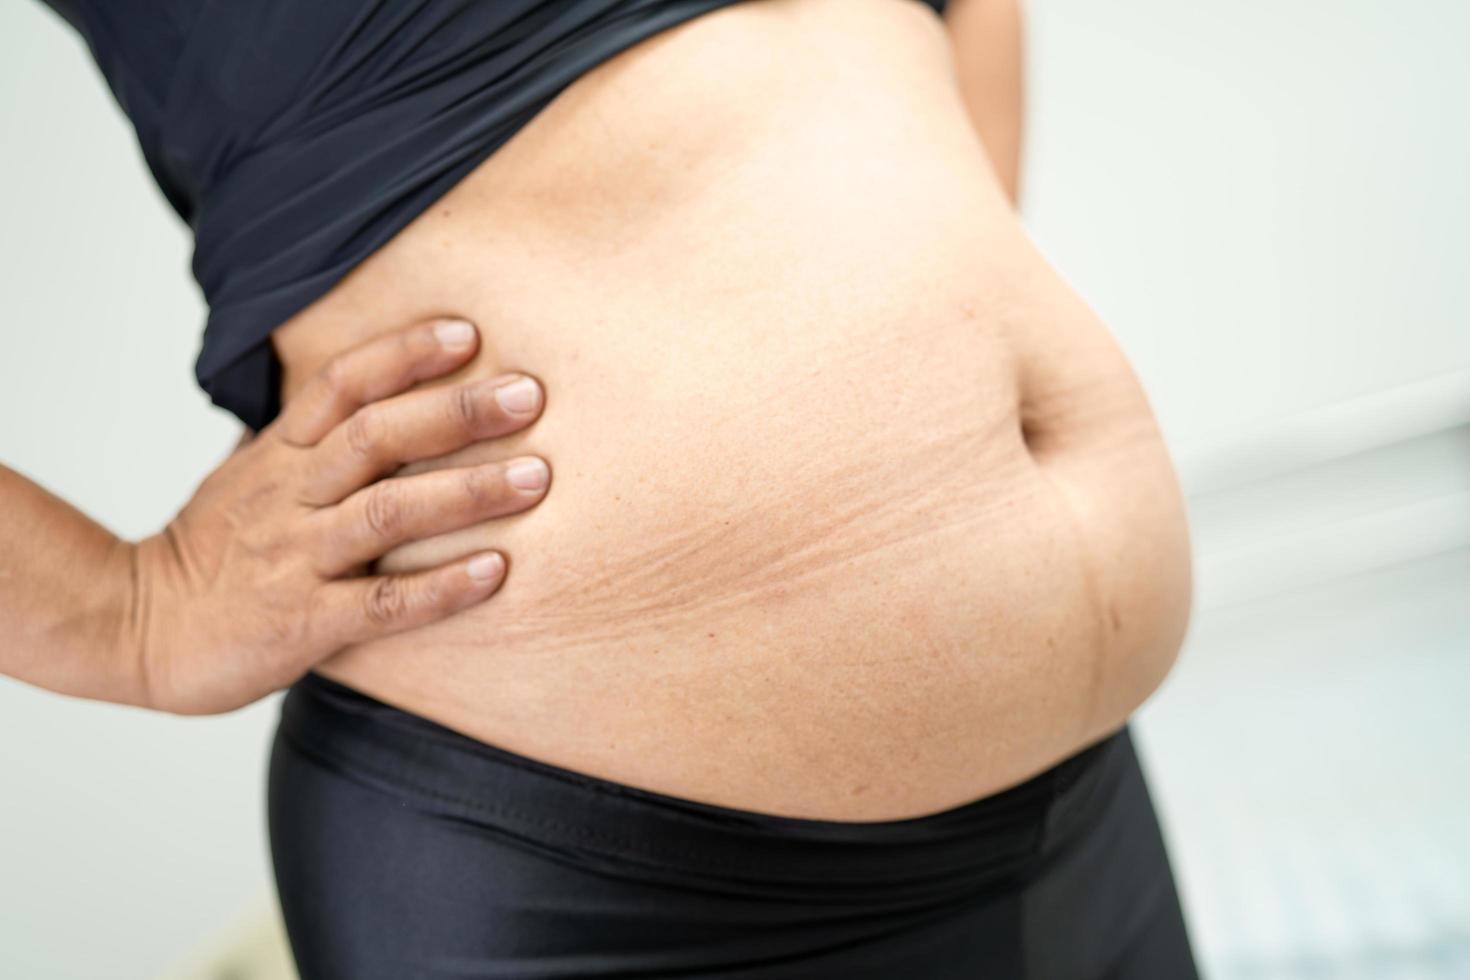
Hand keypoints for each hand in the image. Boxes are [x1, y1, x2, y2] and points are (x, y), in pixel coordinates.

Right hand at [128, 317, 548, 713]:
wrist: (131, 630)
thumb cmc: (209, 551)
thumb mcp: (247, 475)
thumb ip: (305, 436)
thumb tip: (368, 391)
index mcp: (278, 456)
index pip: (341, 385)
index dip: (403, 353)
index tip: (469, 332)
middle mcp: (288, 497)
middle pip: (376, 436)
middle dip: (457, 412)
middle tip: (530, 395)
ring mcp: (295, 559)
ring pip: (386, 513)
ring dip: (466, 493)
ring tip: (536, 478)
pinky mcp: (302, 624)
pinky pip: (381, 604)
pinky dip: (441, 588)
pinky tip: (496, 572)